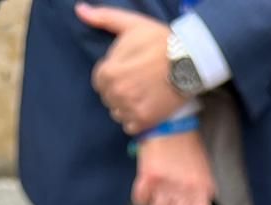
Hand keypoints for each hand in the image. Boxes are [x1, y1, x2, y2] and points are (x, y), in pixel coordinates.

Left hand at [78, 4, 179, 134]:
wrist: (190, 61)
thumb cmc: (160, 41)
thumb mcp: (132, 25)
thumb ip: (103, 18)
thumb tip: (79, 10)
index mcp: (109, 72)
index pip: (99, 81)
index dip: (113, 74)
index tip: (128, 69)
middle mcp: (118, 93)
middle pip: (108, 97)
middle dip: (119, 89)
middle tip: (138, 80)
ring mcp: (131, 108)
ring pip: (117, 112)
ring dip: (126, 105)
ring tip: (143, 93)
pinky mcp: (145, 121)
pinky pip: (129, 126)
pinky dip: (135, 119)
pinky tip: (146, 106)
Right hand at [135, 130, 214, 204]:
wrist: (171, 124)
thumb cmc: (187, 152)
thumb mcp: (202, 177)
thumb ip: (198, 200)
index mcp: (202, 191)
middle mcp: (185, 190)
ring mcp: (166, 184)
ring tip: (157, 201)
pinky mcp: (148, 177)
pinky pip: (140, 201)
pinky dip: (141, 199)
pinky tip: (146, 189)